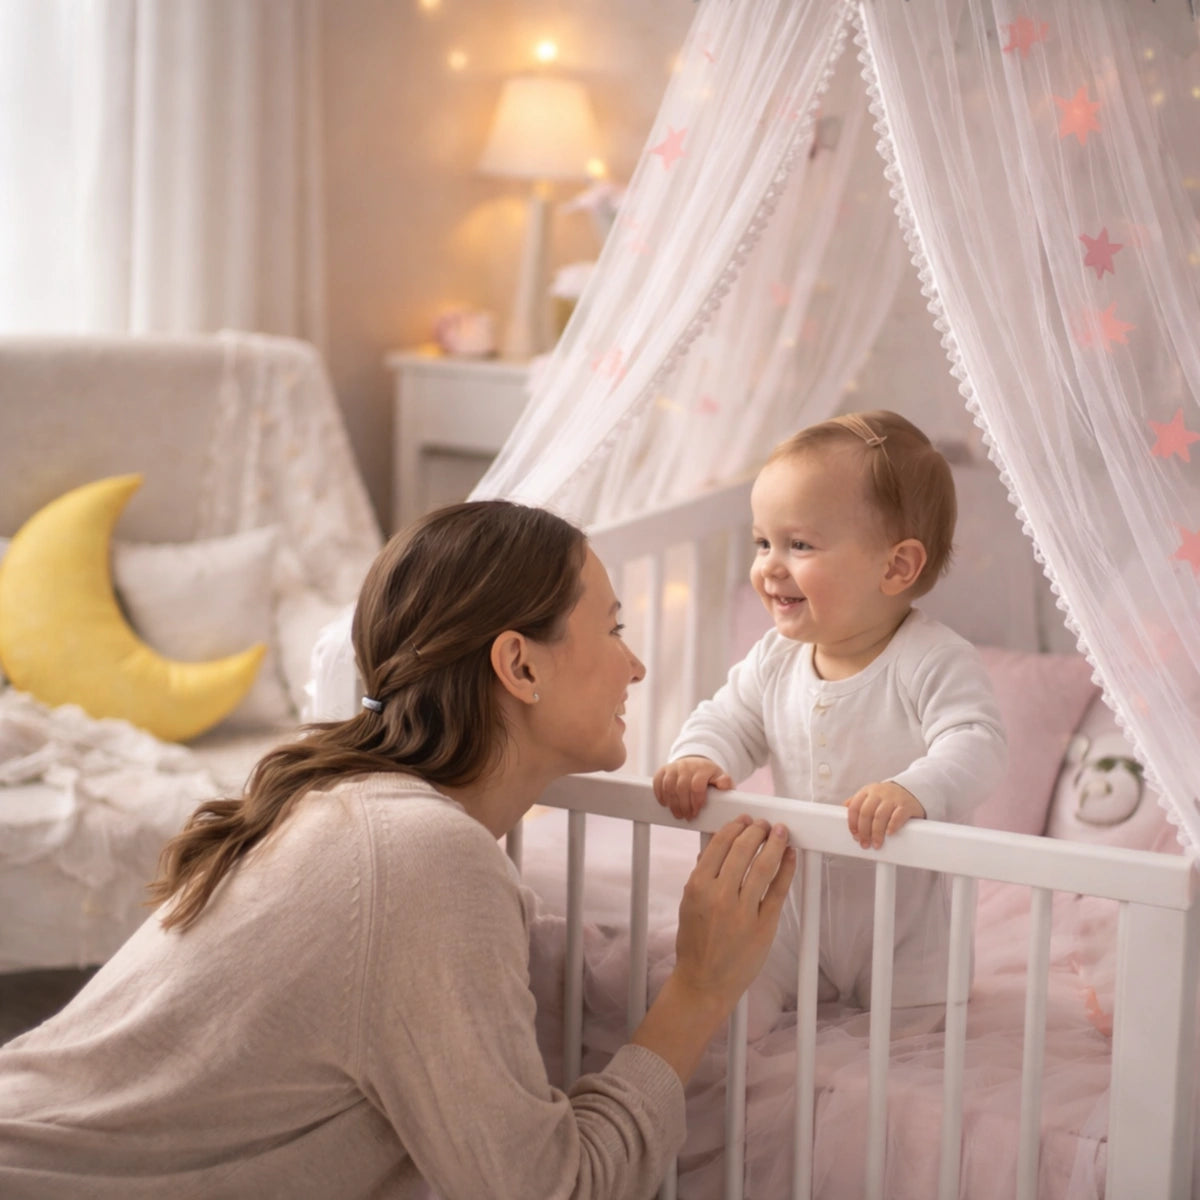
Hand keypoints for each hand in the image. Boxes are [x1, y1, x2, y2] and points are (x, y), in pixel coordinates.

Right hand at [653, 756, 733, 819]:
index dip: (696, 801)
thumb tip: (724, 785)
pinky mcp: (664, 769)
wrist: (696, 764)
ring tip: (678, 814)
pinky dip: (660, 794)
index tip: (696, 812)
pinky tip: (665, 803)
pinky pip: (658, 781)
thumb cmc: (709, 776)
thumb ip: (725, 782)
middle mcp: (687, 765)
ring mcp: (674, 767)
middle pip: (681, 787)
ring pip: (668, 786)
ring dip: (672, 803)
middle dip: (684, 806)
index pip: (697, 785)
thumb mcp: (720, 778)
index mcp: (703, 768)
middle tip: (687, 817)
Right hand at [673, 817, 795, 1010]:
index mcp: (697, 886)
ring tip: (780, 832)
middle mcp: (720, 895)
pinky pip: (778, 890)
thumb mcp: (688, 905)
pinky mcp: (764, 925)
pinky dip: (786, 868)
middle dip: (756, 830)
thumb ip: (702, 876)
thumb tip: (716, 848)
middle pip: (743, 850)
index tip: (744, 820)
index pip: (719, 844)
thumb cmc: (695, 943)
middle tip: (764, 824)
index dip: (735, 827)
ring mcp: (743, 910)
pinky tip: (790, 855)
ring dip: (774, 843)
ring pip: (763, 865)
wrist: (704, 982)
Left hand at [844, 781, 925, 848]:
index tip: (854, 835)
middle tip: (865, 843)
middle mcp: (879, 793)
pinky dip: (892, 826)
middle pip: (866, 813)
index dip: (852, 823)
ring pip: (880, 816)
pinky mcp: (906, 805)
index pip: (855, 807)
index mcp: (867, 791)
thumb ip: (858, 802)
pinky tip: (889, 834)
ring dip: (876, 833)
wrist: (912, 790)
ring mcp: (893, 798)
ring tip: (876, 844)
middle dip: (864, 831)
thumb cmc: (888, 797)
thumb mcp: (871, 795)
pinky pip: (897, 816)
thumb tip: (843, 810)